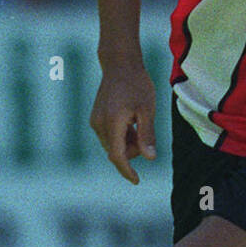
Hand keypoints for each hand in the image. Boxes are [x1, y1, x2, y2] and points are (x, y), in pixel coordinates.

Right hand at [89, 61, 156, 183]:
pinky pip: (109, 136)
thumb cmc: (137, 85)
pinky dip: (121, 136)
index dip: (127, 171)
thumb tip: (149, 158)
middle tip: (145, 131)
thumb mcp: (147, 110)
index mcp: (112, 123)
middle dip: (132, 151)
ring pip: (112, 145)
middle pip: (116, 152)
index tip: (137, 181)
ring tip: (138, 123)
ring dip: (127, 143)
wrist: (120, 65)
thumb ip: (147, 135)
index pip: (118, 156)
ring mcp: (95, 121)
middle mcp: (99, 124)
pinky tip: (131, 122)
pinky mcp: (95, 118)